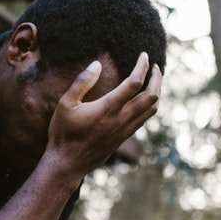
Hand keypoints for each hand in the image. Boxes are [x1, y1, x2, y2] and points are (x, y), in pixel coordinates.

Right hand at [46, 53, 161, 178]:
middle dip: (157, 78)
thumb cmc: (63, 133)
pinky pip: (145, 118)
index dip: (142, 66)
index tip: (144, 56)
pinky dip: (151, 105)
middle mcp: (121, 118)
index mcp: (108, 108)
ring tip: (154, 80)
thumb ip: (81, 83)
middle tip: (155, 66)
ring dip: (157, 91)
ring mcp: (125, 129)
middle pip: (151, 95)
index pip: (134, 83)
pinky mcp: (125, 137)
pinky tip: (144, 100)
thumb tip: (97, 64)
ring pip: (152, 108)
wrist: (68, 163)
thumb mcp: (65, 104)